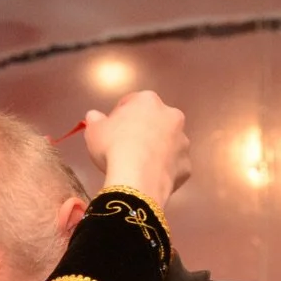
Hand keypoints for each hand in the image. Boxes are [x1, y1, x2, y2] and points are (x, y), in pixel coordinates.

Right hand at [85, 91, 189, 208]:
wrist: (137, 179)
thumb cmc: (114, 147)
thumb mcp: (94, 130)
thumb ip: (95, 120)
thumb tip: (94, 116)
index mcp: (148, 101)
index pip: (133, 102)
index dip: (120, 115)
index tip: (112, 129)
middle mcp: (171, 116)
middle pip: (155, 121)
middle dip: (144, 131)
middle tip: (127, 147)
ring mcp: (182, 141)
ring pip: (168, 143)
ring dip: (157, 150)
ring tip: (140, 165)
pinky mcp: (187, 165)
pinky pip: (173, 165)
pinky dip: (164, 170)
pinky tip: (150, 177)